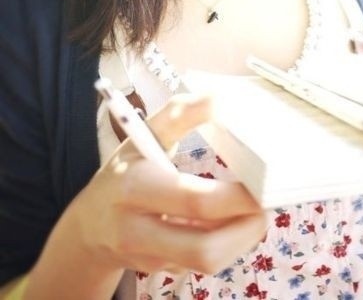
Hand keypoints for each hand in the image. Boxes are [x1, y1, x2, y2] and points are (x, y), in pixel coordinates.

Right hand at [71, 93, 266, 276]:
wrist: (90, 224)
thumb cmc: (126, 169)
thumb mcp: (144, 134)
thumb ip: (180, 112)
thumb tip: (219, 98)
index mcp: (137, 186)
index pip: (195, 199)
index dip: (237, 198)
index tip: (262, 183)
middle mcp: (138, 229)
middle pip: (204, 247)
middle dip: (246, 229)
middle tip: (265, 206)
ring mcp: (149, 257)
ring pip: (206, 264)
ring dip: (240, 241)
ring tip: (253, 216)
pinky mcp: (159, 271)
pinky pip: (199, 266)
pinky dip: (223, 246)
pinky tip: (228, 226)